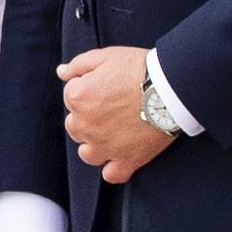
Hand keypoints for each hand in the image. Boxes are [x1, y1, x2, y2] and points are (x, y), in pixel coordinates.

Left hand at [59, 46, 175, 183]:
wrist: (170, 87)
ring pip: (88, 153)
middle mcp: (86, 125)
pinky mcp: (127, 160)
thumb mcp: (105, 56)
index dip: (87, 88)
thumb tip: (62, 72)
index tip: (105, 86)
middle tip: (111, 106)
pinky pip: (112, 174)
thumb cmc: (138, 68)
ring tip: (113, 132)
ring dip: (94, 144)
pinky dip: (113, 168)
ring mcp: (106, 146)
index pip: (70, 96)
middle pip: (75, 125)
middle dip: (87, 116)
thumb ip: (78, 65)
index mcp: (78, 98)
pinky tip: (120, 156)